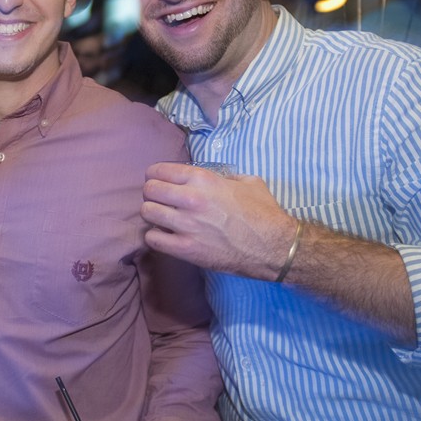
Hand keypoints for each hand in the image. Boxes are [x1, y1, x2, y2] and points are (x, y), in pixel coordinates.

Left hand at [140, 162, 295, 280]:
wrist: (274, 246)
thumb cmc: (264, 212)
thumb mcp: (247, 181)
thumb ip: (224, 176)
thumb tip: (214, 177)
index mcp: (202, 179)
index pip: (159, 170)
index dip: (155, 175)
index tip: (158, 180)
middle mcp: (190, 199)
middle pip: (149, 189)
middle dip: (152, 193)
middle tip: (160, 199)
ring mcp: (186, 225)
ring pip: (147, 212)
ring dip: (152, 213)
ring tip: (161, 217)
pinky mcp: (185, 249)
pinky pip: (152, 238)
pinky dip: (155, 236)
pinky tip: (165, 235)